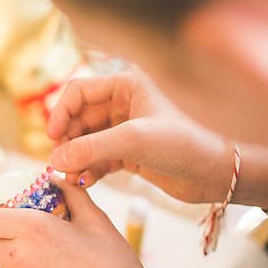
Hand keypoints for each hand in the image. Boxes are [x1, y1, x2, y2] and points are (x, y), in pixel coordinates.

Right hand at [47, 70, 235, 202]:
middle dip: (67, 141)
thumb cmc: (185, 144)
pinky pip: (98, 158)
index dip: (61, 112)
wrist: (216, 173)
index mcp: (128, 85)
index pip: (79, 91)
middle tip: (59, 164)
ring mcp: (127, 130)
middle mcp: (125, 104)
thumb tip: (54, 159)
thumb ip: (91, 148)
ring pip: (87, 141)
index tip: (51, 137)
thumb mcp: (134, 141)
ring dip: (76, 158)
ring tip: (71, 178)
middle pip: (79, 118)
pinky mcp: (131, 154)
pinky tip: (85, 182)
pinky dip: (88, 169)